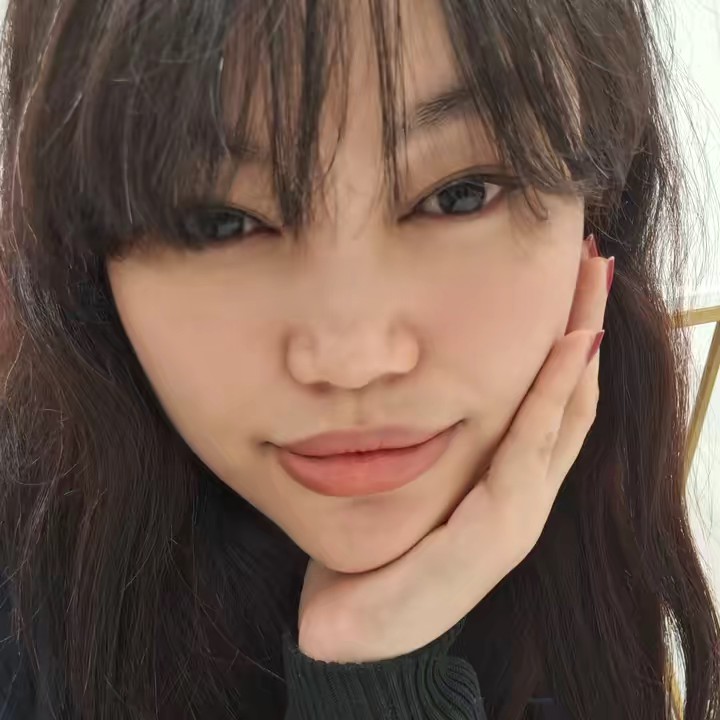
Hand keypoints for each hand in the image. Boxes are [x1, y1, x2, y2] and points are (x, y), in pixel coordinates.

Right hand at [296, 251, 611, 663]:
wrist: (355, 636)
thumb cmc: (389, 607)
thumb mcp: (444, 566)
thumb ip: (487, 520)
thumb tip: (518, 477)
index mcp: (512, 510)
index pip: (555, 414)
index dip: (572, 353)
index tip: (585, 287)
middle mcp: (521, 496)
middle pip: (568, 400)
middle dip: (583, 330)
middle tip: (589, 265)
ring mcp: (505, 493)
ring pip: (553, 407)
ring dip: (570, 347)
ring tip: (575, 289)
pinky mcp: (484, 492)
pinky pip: (523, 428)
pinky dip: (539, 382)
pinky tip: (537, 349)